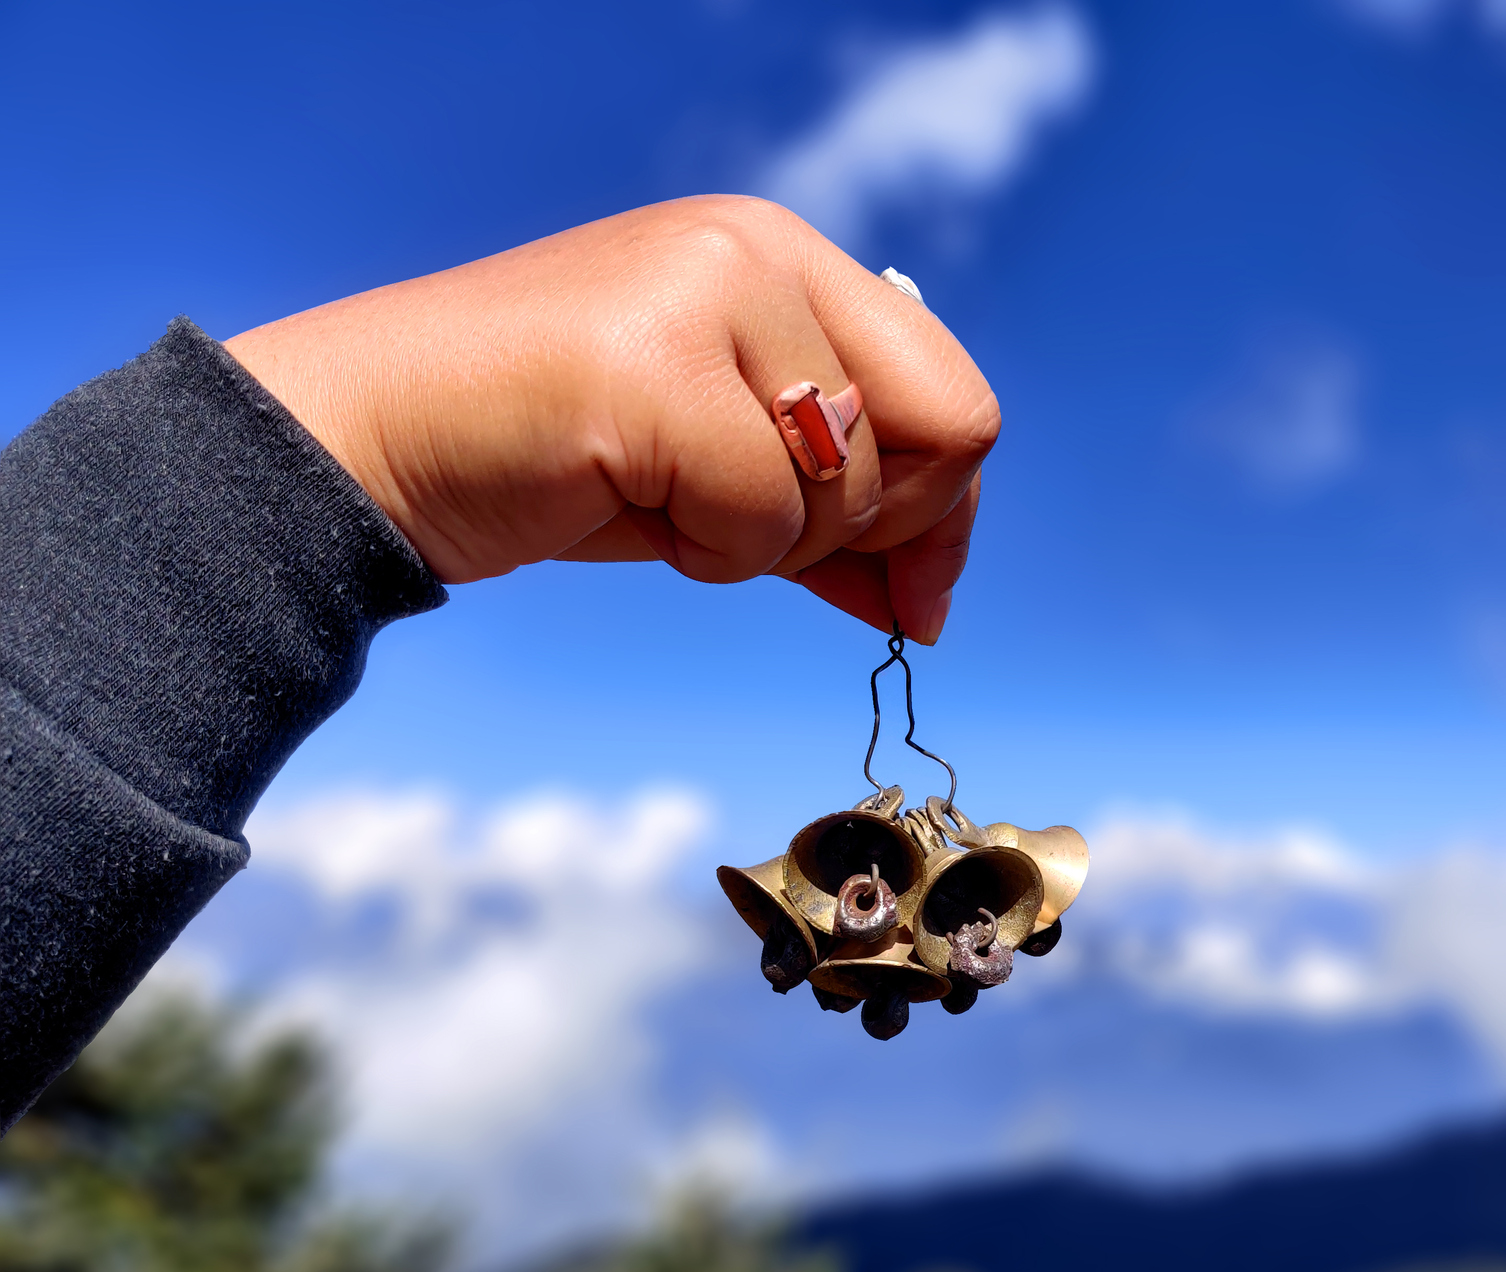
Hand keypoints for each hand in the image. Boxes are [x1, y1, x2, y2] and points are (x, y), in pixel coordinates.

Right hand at [223, 197, 997, 642]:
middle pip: (950, 428)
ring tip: (663, 501)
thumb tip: (928, 605)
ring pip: (850, 486)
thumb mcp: (720, 483)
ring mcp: (711, 291)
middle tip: (776, 546)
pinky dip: (710, 553)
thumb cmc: (548, 464)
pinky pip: (765, 517)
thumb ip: (830, 518)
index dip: (941, 510)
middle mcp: (761, 250)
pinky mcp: (657, 362)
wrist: (372, 443)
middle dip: (883, 528)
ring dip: (766, 543)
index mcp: (785, 255)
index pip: (951, 392)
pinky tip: (630, 503)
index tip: (911, 592)